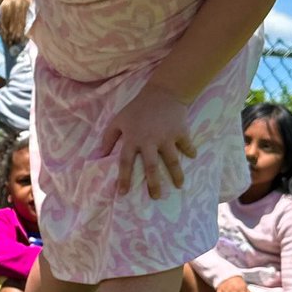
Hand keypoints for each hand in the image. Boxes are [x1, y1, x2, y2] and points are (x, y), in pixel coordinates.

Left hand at [101, 82, 195, 198]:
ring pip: (172, 161)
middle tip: (155, 197)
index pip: (125, 162)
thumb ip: (108, 138)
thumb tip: (99, 155)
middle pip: (151, 166)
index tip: (122, 193)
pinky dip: (190, 151)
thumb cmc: (137, 109)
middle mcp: (149, 141)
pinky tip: (192, 157)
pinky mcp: (181, 132)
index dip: (123, 178)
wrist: (162, 93)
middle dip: (153, 184)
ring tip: (179, 186)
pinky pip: (186, 145)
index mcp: (133, 139)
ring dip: (176, 174)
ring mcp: (167, 137)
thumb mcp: (118, 120)